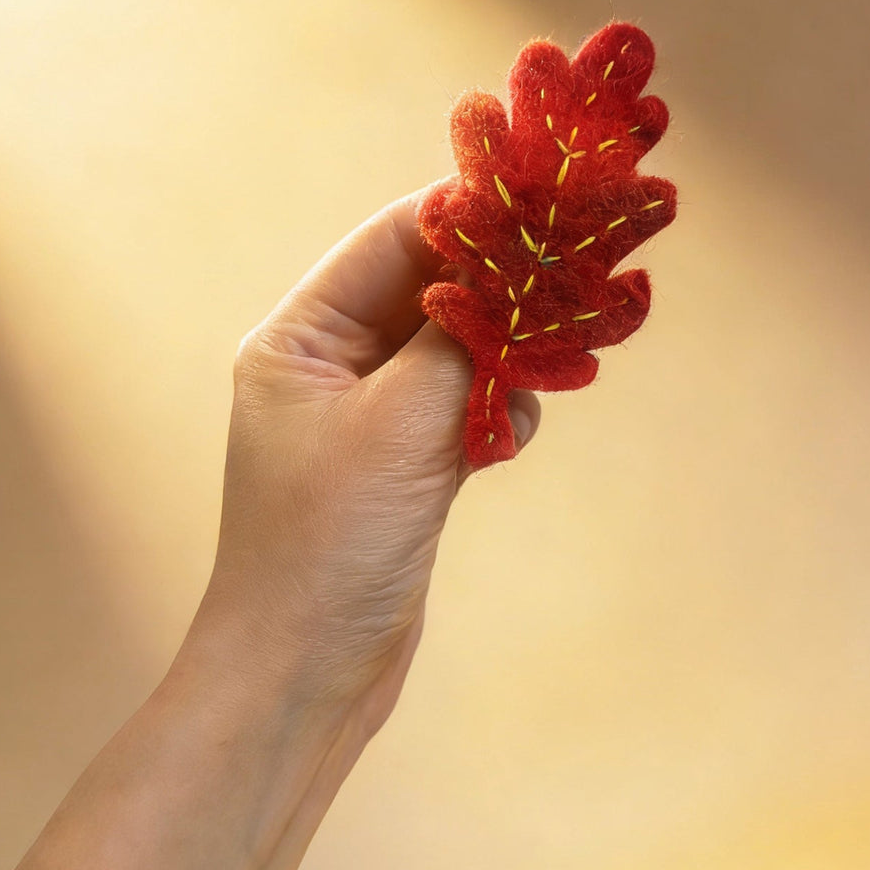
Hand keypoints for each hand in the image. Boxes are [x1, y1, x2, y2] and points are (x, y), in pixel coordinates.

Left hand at [195, 182, 540, 741]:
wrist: (306, 674)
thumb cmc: (327, 545)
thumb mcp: (398, 427)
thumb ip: (457, 340)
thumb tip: (511, 267)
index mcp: (300, 340)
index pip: (388, 243)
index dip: (460, 214)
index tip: (536, 195)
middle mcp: (331, 365)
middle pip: (428, 291)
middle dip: (496, 284)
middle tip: (570, 270)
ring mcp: (371, 414)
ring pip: (457, 348)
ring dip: (505, 351)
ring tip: (546, 366)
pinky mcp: (406, 460)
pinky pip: (465, 402)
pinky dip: (499, 405)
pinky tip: (512, 433)